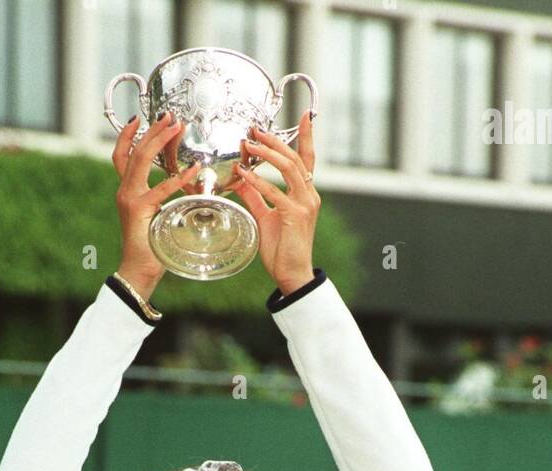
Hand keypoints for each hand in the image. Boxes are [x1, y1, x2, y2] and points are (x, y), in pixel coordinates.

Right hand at [112, 112, 204, 298]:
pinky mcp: (140, 209)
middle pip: (133, 151)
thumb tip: (181, 189)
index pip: (121, 156)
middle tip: (169, 115)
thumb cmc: (151, 248)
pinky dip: (179, 178)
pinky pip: (161, 188)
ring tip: (175, 126)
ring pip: (140, 160)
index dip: (127, 136)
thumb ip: (161, 202)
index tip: (138, 119)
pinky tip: (194, 170)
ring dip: (159, 140)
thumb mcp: (155, 217)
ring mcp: (130, 199)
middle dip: (151, 130)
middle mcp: (125, 191)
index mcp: (127, 192)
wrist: (138, 271)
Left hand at [228, 112, 319, 293]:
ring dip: (267, 154)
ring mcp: (305, 204)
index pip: (308, 159)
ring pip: (289, 168)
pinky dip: (258, 181)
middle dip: (275, 140)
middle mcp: (310, 195)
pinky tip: (244, 173)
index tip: (304, 115)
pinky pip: (275, 192)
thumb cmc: (282, 249)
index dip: (307, 136)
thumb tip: (241, 178)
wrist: (292, 274)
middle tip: (256, 128)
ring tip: (248, 144)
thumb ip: (256, 196)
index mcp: (306, 193)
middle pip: (295, 157)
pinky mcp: (295, 215)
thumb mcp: (266, 217)